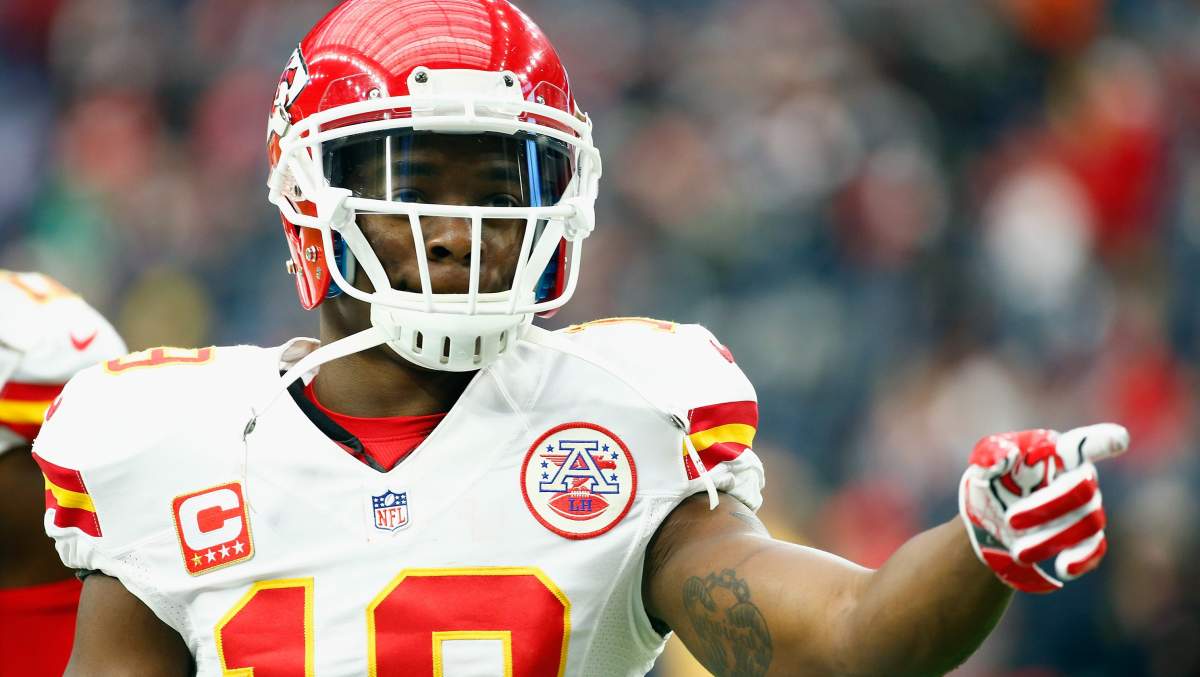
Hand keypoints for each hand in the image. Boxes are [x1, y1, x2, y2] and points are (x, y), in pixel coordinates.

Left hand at [958, 424, 1128, 592]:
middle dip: (1046, 507)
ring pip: (1087, 525)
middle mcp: (1080, 479)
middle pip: (1083, 491)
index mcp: (1058, 453)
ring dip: (1050, 539)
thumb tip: (1009, 456)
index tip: (1118, 440)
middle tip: (1009, 520)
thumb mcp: (982, 464)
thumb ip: (991, 454)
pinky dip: (1081, 560)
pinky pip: (1095, 550)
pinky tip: (1062, 569)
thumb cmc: (992, 482)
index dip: (1105, 440)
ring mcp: (1086, 510)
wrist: (990, 523)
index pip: (1088, 443)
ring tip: (1017, 551)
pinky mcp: (1085, 540)